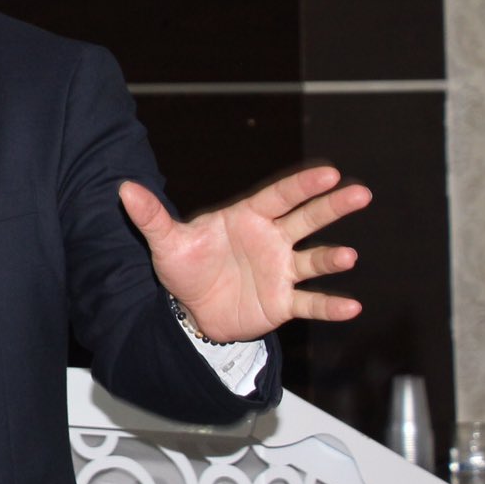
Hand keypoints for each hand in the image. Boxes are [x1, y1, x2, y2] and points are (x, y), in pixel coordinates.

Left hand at [119, 165, 368, 343]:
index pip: (279, 196)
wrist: (191, 310)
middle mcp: (271, 240)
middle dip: (332, 207)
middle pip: (306, 219)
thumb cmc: (185, 268)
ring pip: (313, 260)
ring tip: (347, 255)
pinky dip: (329, 305)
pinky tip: (351, 307)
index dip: (303, 186)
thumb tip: (124, 188)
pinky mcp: (283, 302)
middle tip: (360, 193)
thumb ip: (150, 216)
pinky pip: (310, 302)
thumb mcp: (165, 242)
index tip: (330, 173)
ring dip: (330, 258)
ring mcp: (281, 271)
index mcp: (248, 217)